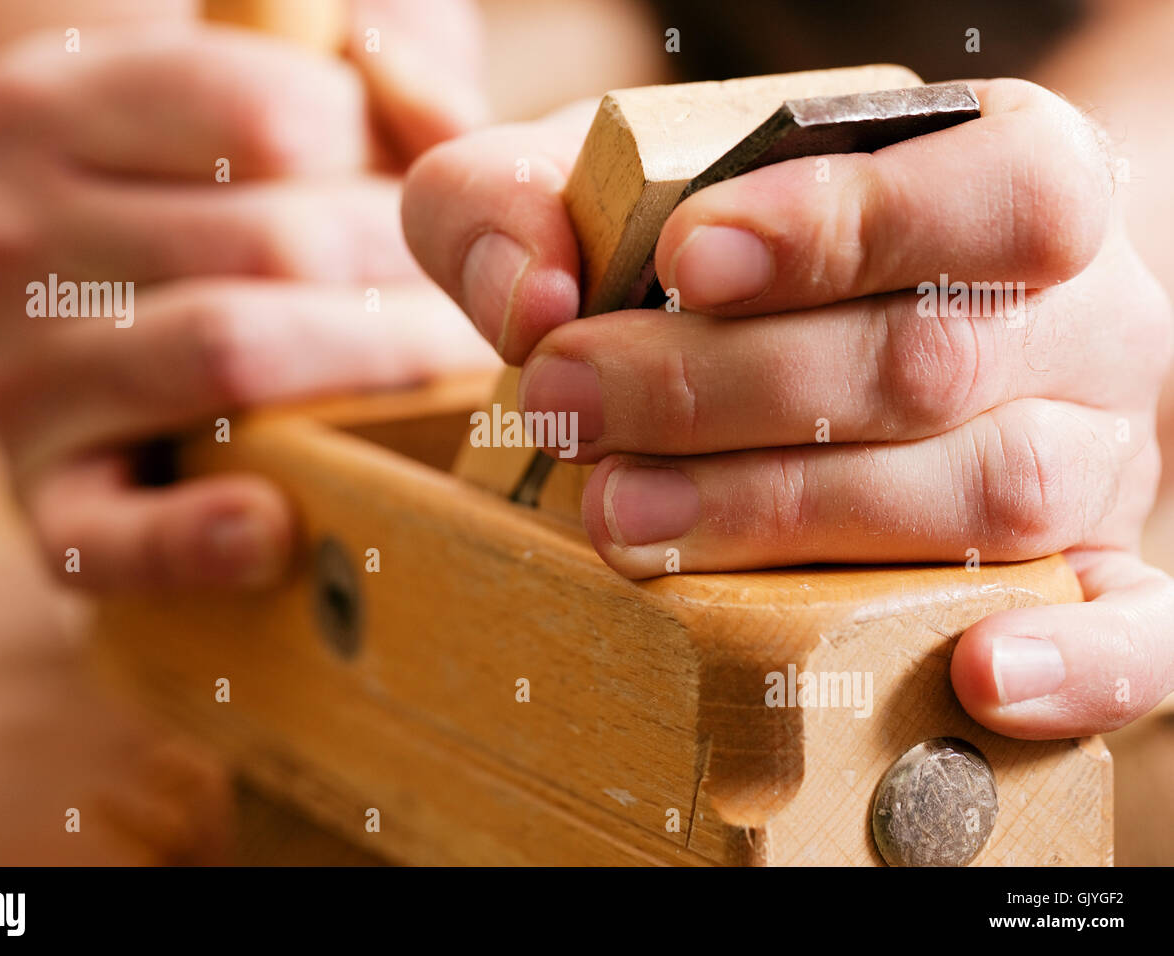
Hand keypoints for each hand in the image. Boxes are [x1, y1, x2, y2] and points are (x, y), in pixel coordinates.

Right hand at [0, 9, 494, 591]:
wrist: (76, 266)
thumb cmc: (213, 166)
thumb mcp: (276, 74)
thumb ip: (378, 69)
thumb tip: (455, 136)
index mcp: (55, 102)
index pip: (277, 118)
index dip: (394, 163)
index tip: (442, 210)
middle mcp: (9, 232)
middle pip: (276, 245)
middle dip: (415, 279)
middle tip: (492, 312)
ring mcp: (16, 372)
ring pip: (230, 357)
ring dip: (374, 373)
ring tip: (450, 377)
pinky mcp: (42, 493)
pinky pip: (106, 535)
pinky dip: (191, 540)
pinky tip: (272, 531)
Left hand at [402, 78, 1173, 738]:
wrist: (885, 305)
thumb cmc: (737, 245)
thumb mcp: (622, 185)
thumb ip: (528, 201)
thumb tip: (525, 298)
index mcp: (1012, 173)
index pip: (988, 186)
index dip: (842, 226)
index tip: (681, 262)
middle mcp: (1081, 316)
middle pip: (938, 357)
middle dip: (729, 391)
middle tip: (572, 406)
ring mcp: (1099, 451)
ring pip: (989, 497)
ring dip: (796, 520)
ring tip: (626, 524)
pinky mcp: (1095, 569)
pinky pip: (1145, 628)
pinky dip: (1078, 662)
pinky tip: (976, 679)